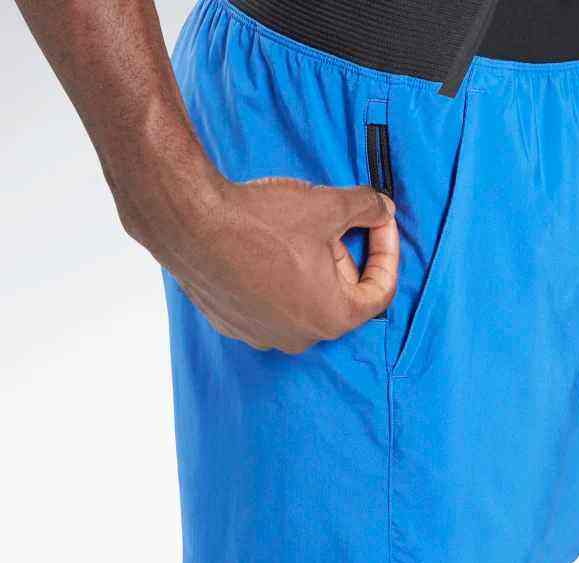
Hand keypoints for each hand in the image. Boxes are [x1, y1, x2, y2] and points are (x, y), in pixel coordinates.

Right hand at [135, 174, 398, 353]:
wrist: (188, 224)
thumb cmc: (260, 221)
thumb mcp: (327, 205)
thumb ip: (367, 207)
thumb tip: (383, 208)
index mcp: (332, 317)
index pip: (380, 293)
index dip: (387, 253)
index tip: (380, 223)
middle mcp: (301, 337)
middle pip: (339, 296)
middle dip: (343, 257)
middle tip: (329, 221)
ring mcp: (264, 336)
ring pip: (303, 301)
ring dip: (309, 269)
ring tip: (293, 232)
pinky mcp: (234, 325)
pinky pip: (268, 304)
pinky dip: (276, 280)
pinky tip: (262, 249)